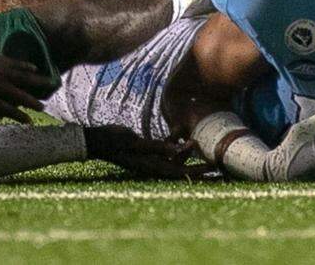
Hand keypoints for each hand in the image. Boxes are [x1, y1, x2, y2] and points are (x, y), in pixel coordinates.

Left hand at [0, 34, 55, 123]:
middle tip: (42, 107)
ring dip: (35, 83)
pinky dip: (25, 66)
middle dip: (31, 102)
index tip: (28, 121)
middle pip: (17, 95)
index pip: (5, 109)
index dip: (18, 116)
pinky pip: (15, 63)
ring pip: (21, 78)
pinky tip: (34, 68)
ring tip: (48, 86)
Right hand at [84, 125, 206, 178]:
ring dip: (187, 156)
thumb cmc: (115, 141)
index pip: (180, 172)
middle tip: (216, 165)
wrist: (98, 140)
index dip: (197, 172)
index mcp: (152, 166)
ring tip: (201, 148)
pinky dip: (175, 149)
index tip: (213, 170)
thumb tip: (178, 150)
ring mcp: (149, 159)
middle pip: (181, 169)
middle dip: (197, 168)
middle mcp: (153, 165)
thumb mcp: (136, 142)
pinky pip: (165, 153)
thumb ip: (157, 146)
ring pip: (174, 161)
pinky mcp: (146, 152)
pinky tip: (183, 141)